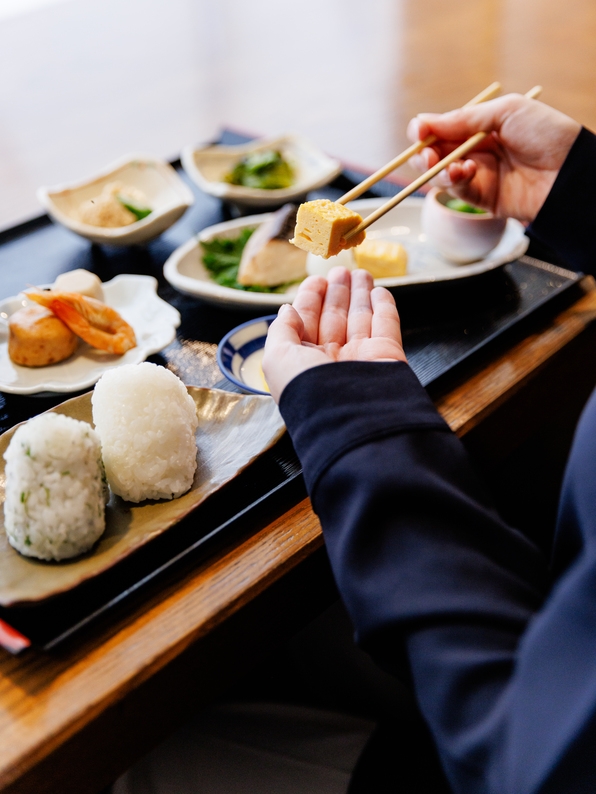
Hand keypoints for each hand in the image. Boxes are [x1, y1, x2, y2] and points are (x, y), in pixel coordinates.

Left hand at [262, 267, 406, 402]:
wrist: (349, 418)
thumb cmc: (307, 390)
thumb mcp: (277, 358)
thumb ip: (281, 330)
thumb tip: (287, 310)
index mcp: (304, 361)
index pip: (307, 323)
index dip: (311, 300)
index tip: (316, 280)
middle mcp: (333, 360)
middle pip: (335, 317)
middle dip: (337, 293)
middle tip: (340, 270)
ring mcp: (361, 357)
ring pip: (361, 317)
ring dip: (360, 293)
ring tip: (360, 272)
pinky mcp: (387, 356)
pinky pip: (386, 325)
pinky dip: (384, 306)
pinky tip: (379, 291)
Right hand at [407, 93, 580, 222]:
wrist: (569, 171)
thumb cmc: (546, 133)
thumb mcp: (506, 112)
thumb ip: (464, 118)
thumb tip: (424, 123)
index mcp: (481, 126)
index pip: (443, 128)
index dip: (426, 130)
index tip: (418, 130)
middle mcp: (476, 150)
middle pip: (435, 153)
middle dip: (424, 153)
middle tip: (426, 154)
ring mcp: (479, 174)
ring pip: (441, 174)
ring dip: (436, 169)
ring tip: (449, 165)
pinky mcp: (483, 197)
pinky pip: (457, 190)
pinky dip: (454, 181)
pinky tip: (466, 171)